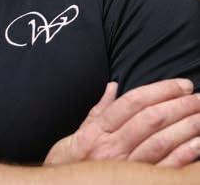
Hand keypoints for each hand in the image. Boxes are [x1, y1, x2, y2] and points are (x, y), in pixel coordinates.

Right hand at [44, 78, 199, 166]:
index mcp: (99, 130)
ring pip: (161, 142)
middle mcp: (112, 147)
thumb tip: (114, 86)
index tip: (182, 85)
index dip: (160, 91)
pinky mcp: (136, 183)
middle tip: (198, 97)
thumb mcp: (81, 130)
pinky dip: (184, 155)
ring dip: (185, 127)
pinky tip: (198, 143)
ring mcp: (126, 168)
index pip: (133, 102)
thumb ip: (100, 109)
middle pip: (150, 120)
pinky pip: (165, 169)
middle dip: (178, 105)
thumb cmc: (73, 159)